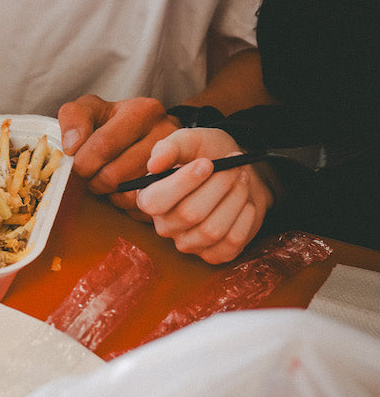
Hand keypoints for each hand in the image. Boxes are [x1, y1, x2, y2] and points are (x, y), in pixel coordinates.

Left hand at [57, 95, 178, 214]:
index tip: (77, 165)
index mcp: (143, 111)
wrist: (148, 134)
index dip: (83, 162)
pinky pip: (145, 209)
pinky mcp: (180, 190)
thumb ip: (74, 117)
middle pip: (116, 174)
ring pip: (130, 195)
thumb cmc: (114, 122)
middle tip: (91, 177)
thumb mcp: (92, 109)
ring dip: (110, 195)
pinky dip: (127, 205)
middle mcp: (167, 134)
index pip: (104, 145)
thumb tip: (72, 146)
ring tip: (106, 183)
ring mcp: (180, 163)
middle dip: (94, 181)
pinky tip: (122, 191)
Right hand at [136, 128, 273, 263]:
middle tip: (234, 166)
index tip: (207, 163)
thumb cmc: (210, 155)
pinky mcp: (213, 255)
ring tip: (242, 178)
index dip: (182, 183)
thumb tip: (154, 164)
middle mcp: (165, 225)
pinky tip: (245, 203)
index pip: (156, 201)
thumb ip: (170, 147)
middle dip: (219, 186)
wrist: (238, 173)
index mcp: (150, 196)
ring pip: (212, 229)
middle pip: (190, 214)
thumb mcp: (190, 141)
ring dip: (235, 199)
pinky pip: (231, 243)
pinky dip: (244, 218)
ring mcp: (189, 243)